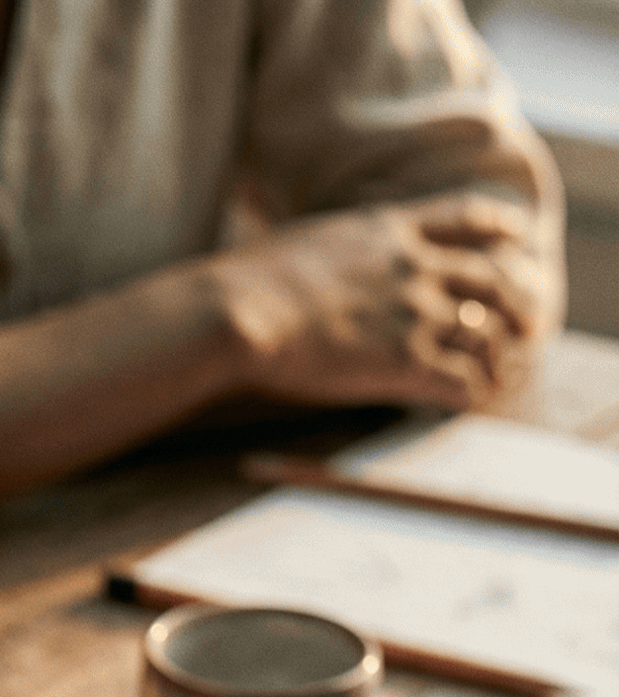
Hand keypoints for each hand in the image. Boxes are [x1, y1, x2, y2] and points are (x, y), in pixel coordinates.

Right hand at [213, 191, 554, 409]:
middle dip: (518, 300)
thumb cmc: (249, 281)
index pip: (465, 218)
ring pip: (484, 332)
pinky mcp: (404, 363)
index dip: (498, 229)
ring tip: (501, 374)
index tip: (516, 238)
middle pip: (491, 277)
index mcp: (390, 230)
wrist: (241, 310)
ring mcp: (414, 314)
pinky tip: (471, 403)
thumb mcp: (304, 242)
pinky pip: (461, 380)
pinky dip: (473, 393)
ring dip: (498, 356)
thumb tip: (315, 259)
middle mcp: (414, 266)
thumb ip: (333, 249)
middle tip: (530, 321)